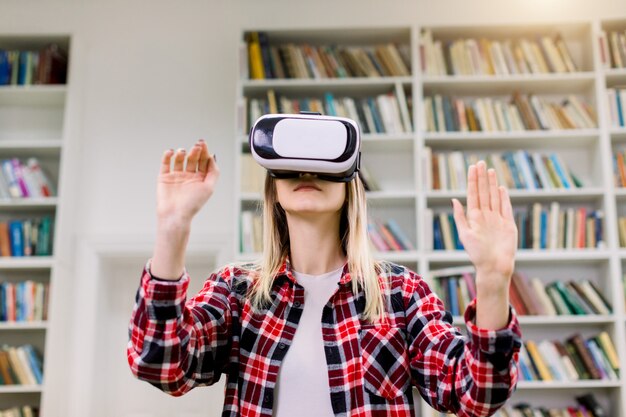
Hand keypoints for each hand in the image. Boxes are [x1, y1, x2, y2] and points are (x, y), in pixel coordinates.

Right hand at [157, 139, 218, 225]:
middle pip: (193, 158)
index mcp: (200, 178)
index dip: (204, 152)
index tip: (203, 145)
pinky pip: (165, 163)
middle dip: (195, 150)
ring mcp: (176, 176)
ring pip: (179, 159)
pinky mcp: (164, 177)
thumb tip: (212, 156)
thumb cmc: (193, 203)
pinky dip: (167, 155)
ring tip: (183, 152)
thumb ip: (213, 172)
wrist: (175, 214)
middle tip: (197, 145)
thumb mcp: (209, 187)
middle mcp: (189, 176)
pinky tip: (171, 152)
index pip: (203, 161)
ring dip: (182, 152)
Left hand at [451, 161, 516, 291]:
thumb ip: (460, 217)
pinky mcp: (508, 224)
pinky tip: (501, 188)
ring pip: (494, 197)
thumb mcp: (464, 234)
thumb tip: (454, 200)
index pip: (473, 194)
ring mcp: (497, 219)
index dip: (473, 180)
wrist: (494, 266)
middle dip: (482, 177)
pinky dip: (504, 198)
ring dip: (492, 183)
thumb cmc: (477, 254)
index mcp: (474, 217)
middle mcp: (485, 215)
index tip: (472, 167)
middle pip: (484, 192)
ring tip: (490, 170)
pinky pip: (505, 207)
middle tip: (481, 162)